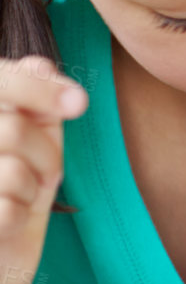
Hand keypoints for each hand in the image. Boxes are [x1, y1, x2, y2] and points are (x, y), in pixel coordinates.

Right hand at [0, 55, 85, 259]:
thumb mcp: (34, 141)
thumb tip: (38, 61)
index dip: (38, 88)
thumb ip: (35, 101)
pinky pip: (7, 210)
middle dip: (45, 154)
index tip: (80, 103)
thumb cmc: (15, 190)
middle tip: (45, 174)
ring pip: (11, 170)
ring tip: (22, 196)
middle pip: (15, 129)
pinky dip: (19, 218)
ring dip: (32, 188)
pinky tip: (7, 222)